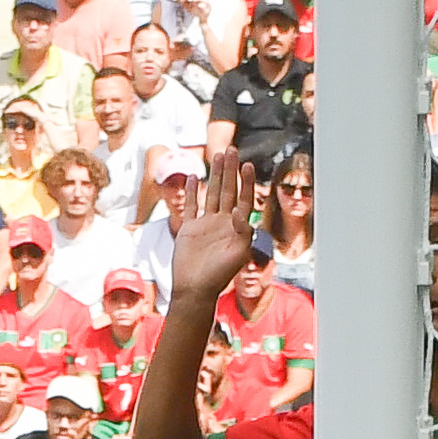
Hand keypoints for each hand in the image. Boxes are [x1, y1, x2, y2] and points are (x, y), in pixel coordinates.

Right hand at [169, 151, 263, 305]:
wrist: (194, 289)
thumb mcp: (238, 254)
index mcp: (237, 228)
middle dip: (230, 170)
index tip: (248, 164)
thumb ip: (242, 231)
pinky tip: (191, 177)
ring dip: (215, 175)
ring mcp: (206, 225)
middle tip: (232, 149)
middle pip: (228, 190)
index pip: (244, 198)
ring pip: (211, 194)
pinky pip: (191, 206)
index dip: (246, 181)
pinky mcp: (189, 229)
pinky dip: (191, 192)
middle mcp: (223, 222)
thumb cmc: (219, 275)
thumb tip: (240, 211)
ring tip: (217, 156)